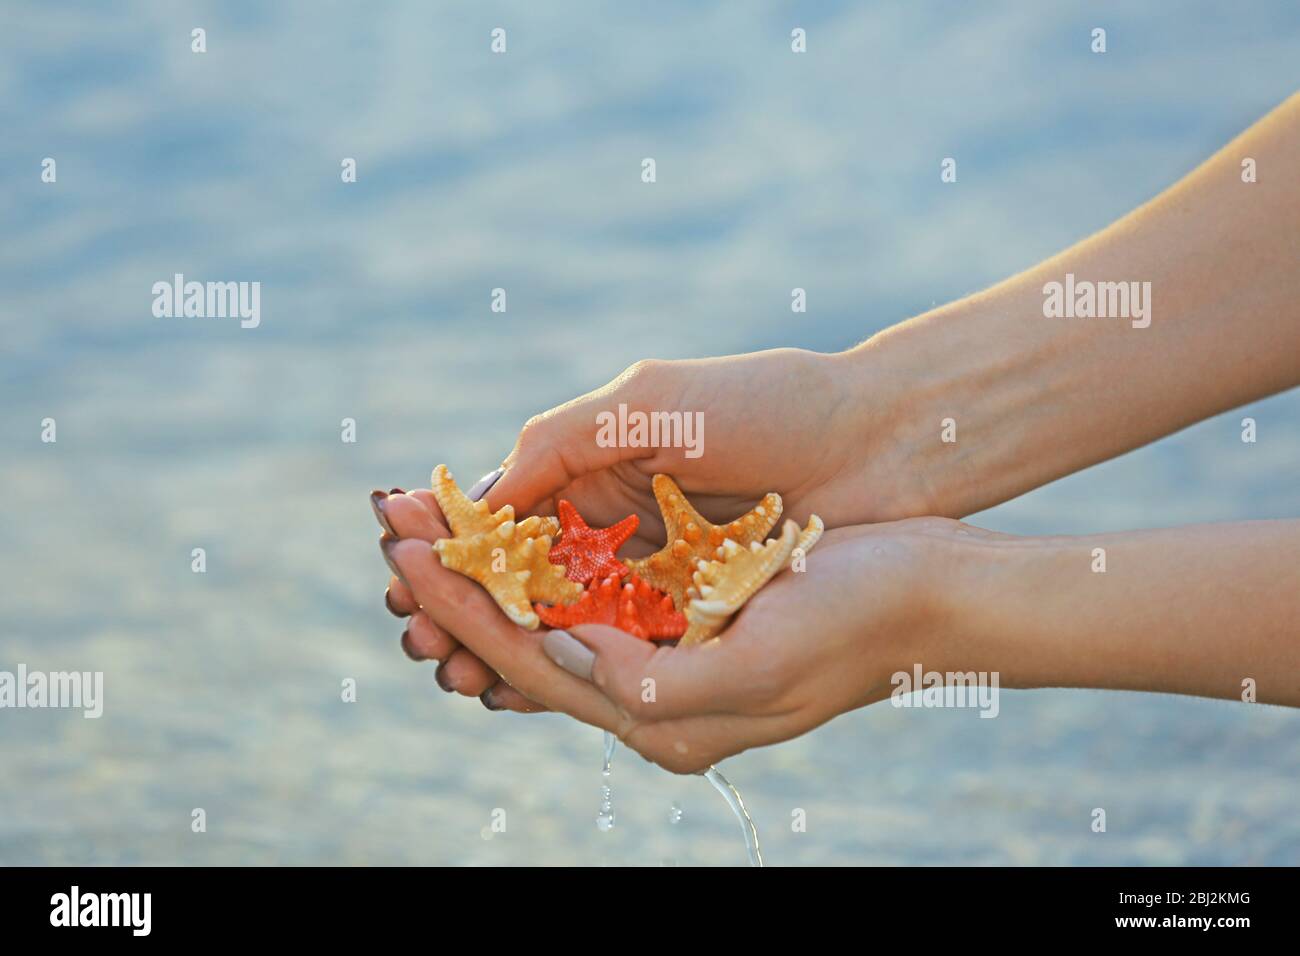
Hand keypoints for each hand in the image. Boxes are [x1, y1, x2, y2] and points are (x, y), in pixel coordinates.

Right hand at [373, 347, 909, 711]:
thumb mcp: (647, 405)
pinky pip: (620, 643)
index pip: (502, 511)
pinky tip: (527, 684)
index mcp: (594, 462)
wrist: (880, 443)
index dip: (448, 541)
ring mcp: (654, 567)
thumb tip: (476, 499)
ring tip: (454, 667)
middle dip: (461, 605)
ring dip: (502, 642)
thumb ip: (558, 444)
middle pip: (518, 573)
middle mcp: (615, 518)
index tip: (398, 564)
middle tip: (416, 636)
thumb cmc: (766, 406)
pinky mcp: (695, 607)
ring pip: (560, 616)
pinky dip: (570, 663)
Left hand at [382, 516, 969, 772]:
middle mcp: (654, 695)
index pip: (533, 663)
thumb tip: (567, 654)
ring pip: (555, 616)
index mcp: (662, 721)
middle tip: (390, 536)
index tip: (404, 554)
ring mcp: (670, 653)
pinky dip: (550, 560)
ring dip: (494, 572)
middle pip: (529, 641)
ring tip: (432, 530)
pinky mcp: (689, 614)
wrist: (937, 596)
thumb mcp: (764, 665)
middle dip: (458, 590)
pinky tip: (516, 528)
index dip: (463, 607)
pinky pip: (600, 593)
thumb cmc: (862, 623)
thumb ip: (659, 685)